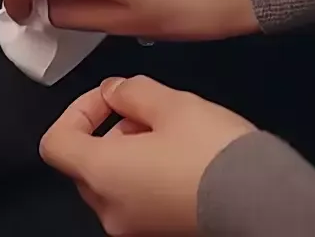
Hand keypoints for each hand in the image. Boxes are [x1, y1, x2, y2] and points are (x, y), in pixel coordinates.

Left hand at [40, 75, 254, 236]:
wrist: (258, 199)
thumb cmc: (209, 150)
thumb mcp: (169, 103)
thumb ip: (130, 92)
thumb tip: (113, 92)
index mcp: (102, 174)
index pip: (56, 142)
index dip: (77, 111)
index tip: (109, 98)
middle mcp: (110, 208)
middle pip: (85, 163)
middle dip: (110, 129)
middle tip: (148, 111)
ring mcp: (134, 227)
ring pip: (112, 181)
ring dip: (131, 150)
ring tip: (173, 130)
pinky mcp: (158, 232)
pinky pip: (136, 198)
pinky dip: (146, 173)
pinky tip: (182, 155)